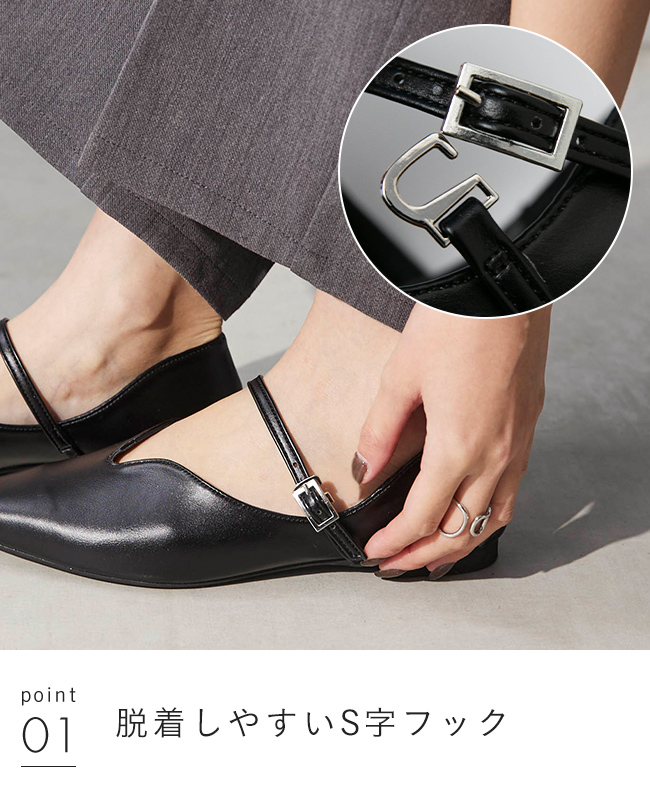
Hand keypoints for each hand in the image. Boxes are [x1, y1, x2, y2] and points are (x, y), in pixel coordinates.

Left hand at [356, 304, 549, 577]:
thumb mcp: (402, 376)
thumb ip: (380, 431)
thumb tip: (365, 470)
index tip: (374, 553)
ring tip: (433, 557)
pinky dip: (488, 516)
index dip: (395, 542)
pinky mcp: (528, 428)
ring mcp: (518, 444)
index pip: (423, 517)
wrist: (504, 287)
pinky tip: (472, 514)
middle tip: (395, 566)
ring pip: (493, 518)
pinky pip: (512, 492)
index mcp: (459, 446)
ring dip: (460, 543)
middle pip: (460, 530)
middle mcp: (496, 455)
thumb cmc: (454, 324)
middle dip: (424, 555)